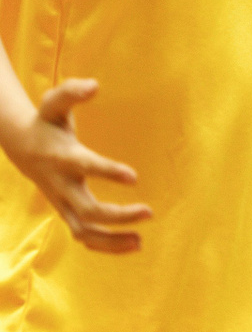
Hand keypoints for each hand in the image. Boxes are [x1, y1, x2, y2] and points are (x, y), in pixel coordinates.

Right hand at [5, 79, 150, 253]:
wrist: (22, 146)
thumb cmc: (47, 122)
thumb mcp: (54, 102)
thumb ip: (72, 91)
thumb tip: (95, 85)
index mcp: (63, 157)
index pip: (85, 166)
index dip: (108, 172)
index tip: (134, 176)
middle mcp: (62, 185)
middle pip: (87, 209)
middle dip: (117, 215)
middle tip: (149, 212)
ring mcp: (62, 203)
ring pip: (83, 232)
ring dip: (111, 241)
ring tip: (140, 242)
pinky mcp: (66, 212)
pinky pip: (84, 237)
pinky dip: (105, 245)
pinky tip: (133, 244)